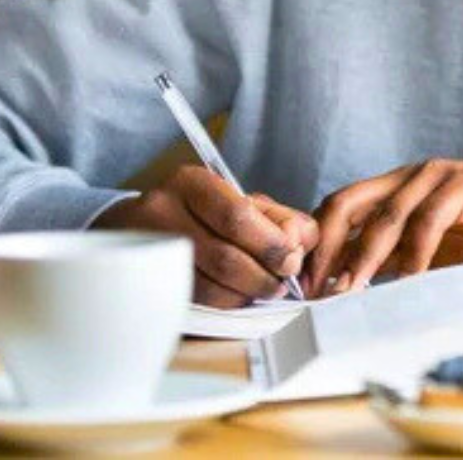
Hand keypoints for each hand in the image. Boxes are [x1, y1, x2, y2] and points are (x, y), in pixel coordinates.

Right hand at [92, 165, 318, 307]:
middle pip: (225, 256)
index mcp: (192, 183)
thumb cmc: (199, 213)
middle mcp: (163, 213)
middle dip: (262, 275)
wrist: (132, 227)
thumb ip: (278, 218)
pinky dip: (223, 305)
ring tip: (261, 290)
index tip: (291, 260)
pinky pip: (193, 305)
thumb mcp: (238, 200)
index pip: (237, 216)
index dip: (270, 244)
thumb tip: (303, 242)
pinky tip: (235, 297)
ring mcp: (148, 252)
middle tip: (280, 283)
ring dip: (245, 295)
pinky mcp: (144, 285)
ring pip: (208, 288)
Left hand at [304, 160, 462, 296]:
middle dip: (324, 246)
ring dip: (362, 257)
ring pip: (384, 216)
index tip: (304, 286)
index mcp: (399, 186)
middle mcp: (411, 175)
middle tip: (314, 289)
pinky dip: (413, 254)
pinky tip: (407, 282)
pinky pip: (427, 221)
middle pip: (347, 202)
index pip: (341, 207)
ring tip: (348, 291)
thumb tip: (352, 287)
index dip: (318, 243)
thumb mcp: (434, 248)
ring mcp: (436, 177)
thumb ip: (397, 257)